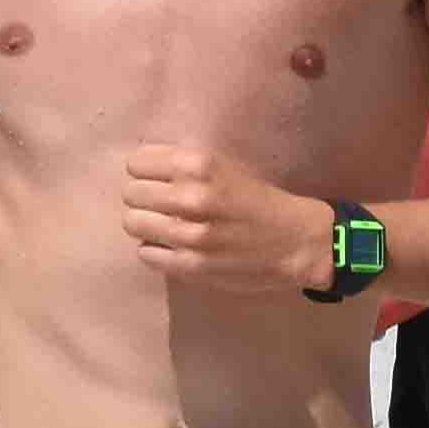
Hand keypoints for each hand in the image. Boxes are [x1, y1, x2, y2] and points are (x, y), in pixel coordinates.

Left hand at [121, 142, 343, 297]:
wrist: (297, 242)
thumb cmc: (260, 200)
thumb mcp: (225, 166)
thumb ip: (184, 165)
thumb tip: (138, 170)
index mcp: (199, 164)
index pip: (136, 163)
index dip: (144, 171)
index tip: (157, 179)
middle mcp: (191, 196)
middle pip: (130, 193)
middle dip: (142, 198)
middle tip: (162, 205)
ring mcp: (188, 234)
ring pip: (132, 223)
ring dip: (145, 224)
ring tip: (165, 226)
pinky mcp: (189, 265)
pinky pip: (145, 253)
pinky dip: (155, 249)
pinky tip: (174, 247)